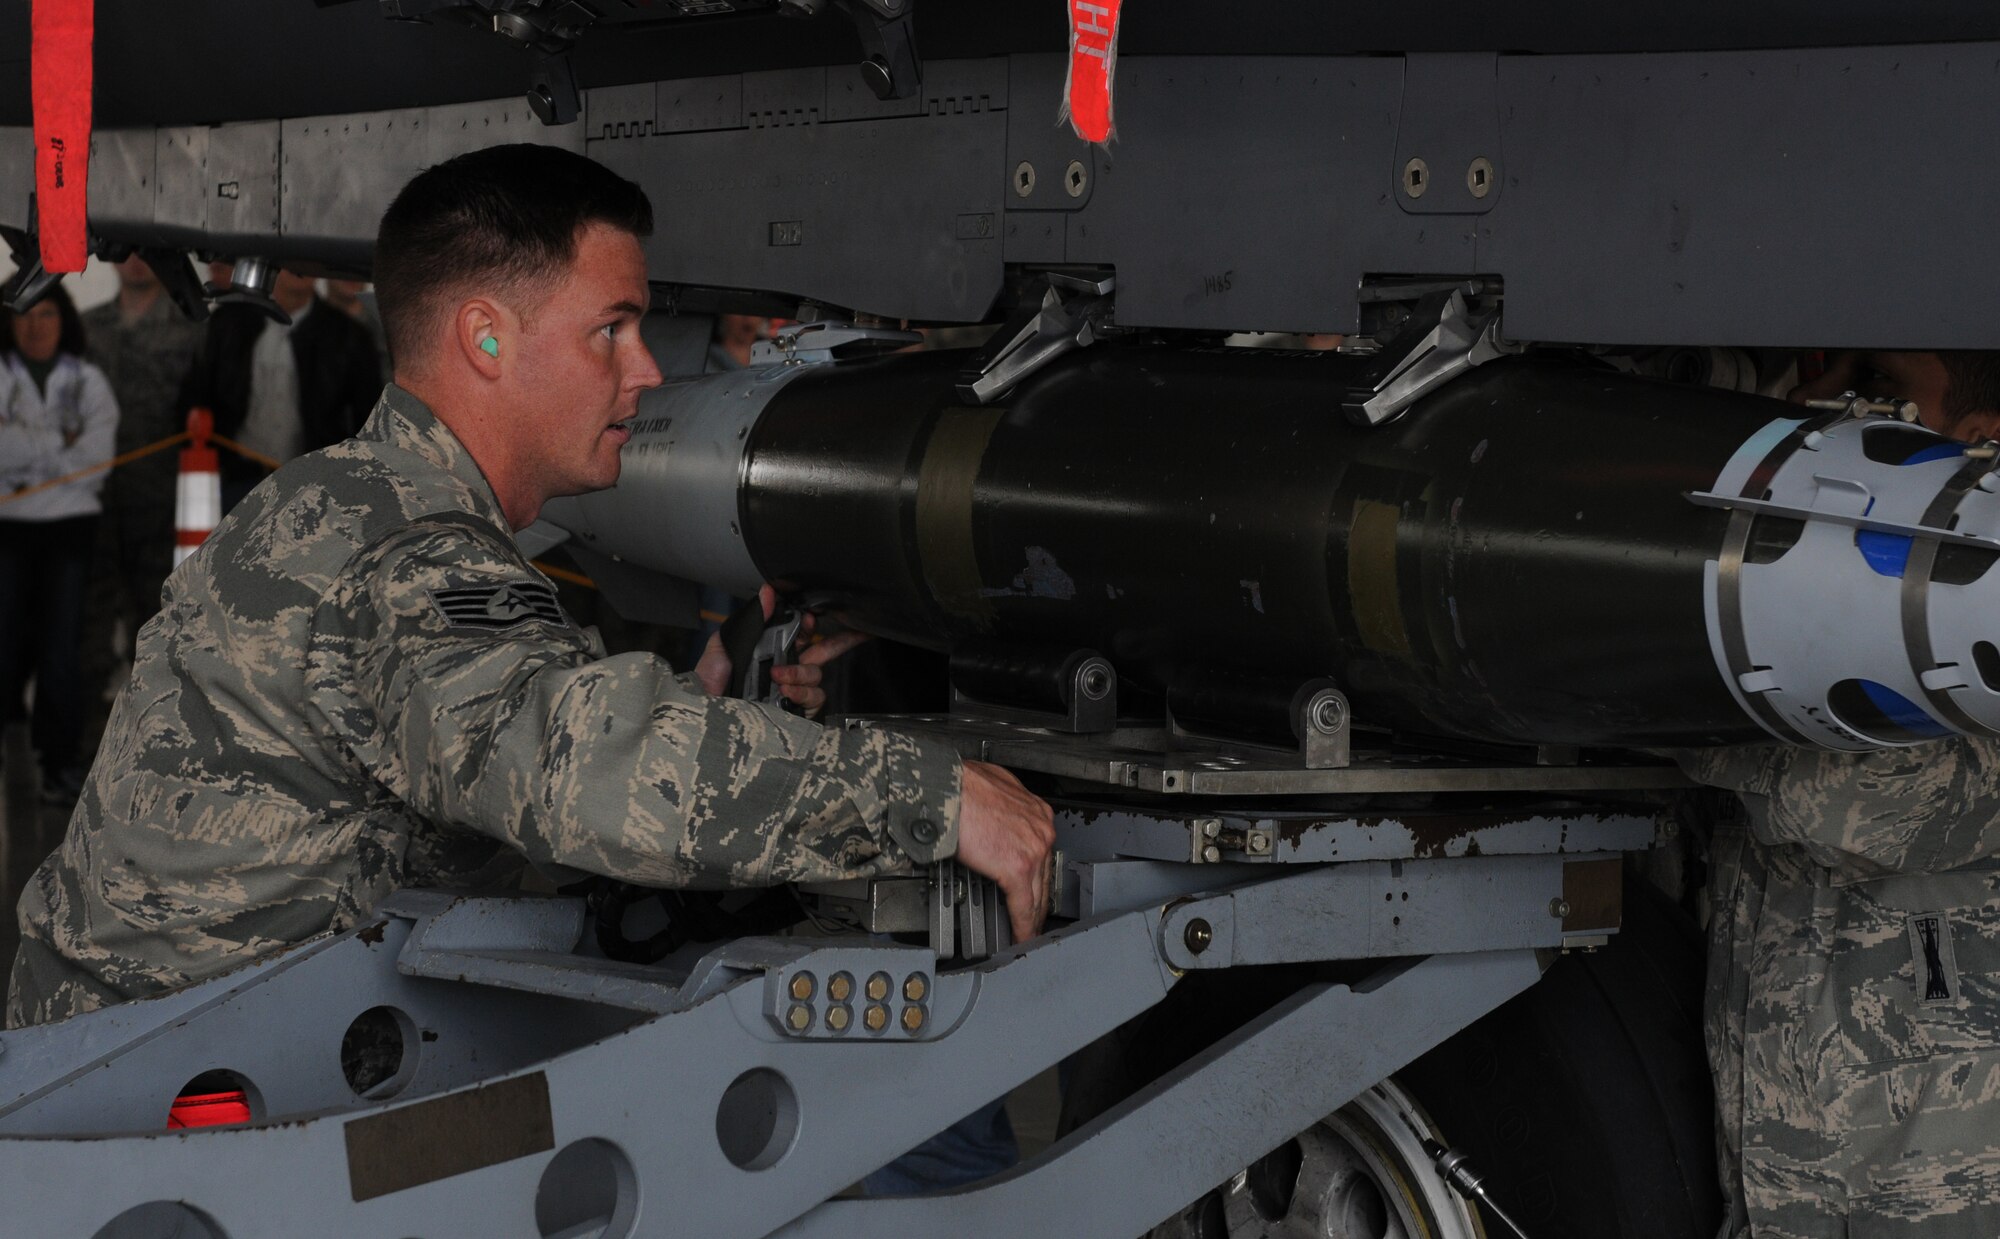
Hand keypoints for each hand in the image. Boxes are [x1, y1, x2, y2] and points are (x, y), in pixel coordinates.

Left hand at [695, 585, 870, 716]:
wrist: (705, 710)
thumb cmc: (711, 681)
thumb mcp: (725, 644)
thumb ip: (751, 619)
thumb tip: (767, 591)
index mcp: (772, 651)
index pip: (801, 634)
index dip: (809, 624)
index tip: (808, 617)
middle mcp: (788, 670)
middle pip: (824, 652)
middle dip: (843, 640)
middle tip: (859, 631)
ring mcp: (793, 691)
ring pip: (817, 675)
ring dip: (801, 673)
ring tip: (780, 676)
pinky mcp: (796, 712)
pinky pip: (814, 698)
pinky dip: (802, 692)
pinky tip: (786, 691)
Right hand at [953, 760, 1056, 942]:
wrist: (947, 788)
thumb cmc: (961, 784)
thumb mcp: (995, 786)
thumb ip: (1003, 806)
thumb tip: (994, 816)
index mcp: (1036, 812)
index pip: (1042, 855)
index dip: (1038, 877)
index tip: (1033, 889)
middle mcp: (1041, 830)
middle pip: (1044, 878)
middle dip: (1038, 902)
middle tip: (1033, 921)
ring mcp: (1032, 850)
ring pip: (1036, 895)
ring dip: (1031, 918)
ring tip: (1025, 934)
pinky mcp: (1017, 868)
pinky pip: (1022, 906)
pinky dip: (1021, 926)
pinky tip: (1019, 937)